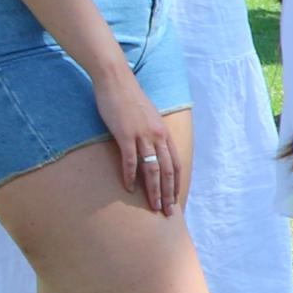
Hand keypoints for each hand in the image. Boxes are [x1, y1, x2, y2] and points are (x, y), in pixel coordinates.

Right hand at [96, 66, 184, 215]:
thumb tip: (151, 149)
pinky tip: (129, 188)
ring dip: (153, 190)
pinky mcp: (125, 134)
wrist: (116, 80)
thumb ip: (151, 134)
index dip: (176, 184)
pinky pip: (130, 160)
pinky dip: (130, 176)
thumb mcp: (147, 117)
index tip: (175, 200)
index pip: (175, 164)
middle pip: (167, 171)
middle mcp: (157, 136)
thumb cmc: (129, 99)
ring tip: (152, 207)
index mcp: (164, 133)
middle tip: (168, 212)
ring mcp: (142, 135)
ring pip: (152, 169)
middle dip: (168, 194)